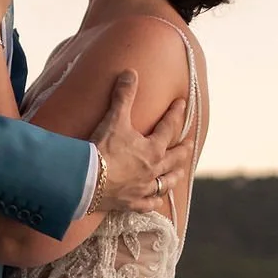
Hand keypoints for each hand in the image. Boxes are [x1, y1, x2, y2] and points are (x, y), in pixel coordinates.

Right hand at [89, 71, 189, 213]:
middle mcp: (153, 170)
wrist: (87, 181)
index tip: (181, 104)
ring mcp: (144, 188)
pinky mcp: (131, 203)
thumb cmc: (103, 149)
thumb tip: (130, 73)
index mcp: (153, 149)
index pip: (169, 128)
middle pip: (174, 159)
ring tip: (179, 173)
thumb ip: (124, 96)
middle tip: (190, 144)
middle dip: (183, 149)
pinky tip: (156, 201)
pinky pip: (148, 204)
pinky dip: (153, 202)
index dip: (175, 114)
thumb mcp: (114, 119)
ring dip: (174, 176)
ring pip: (166, 183)